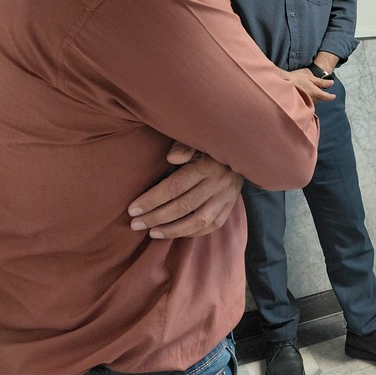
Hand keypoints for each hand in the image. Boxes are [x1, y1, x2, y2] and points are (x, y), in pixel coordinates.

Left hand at [128, 141, 243, 238]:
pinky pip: (211, 226)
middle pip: (183, 207)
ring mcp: (225, 198)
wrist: (242, 153)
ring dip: (172, 230)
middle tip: (135, 224)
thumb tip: (171, 157)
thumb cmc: (209, 147)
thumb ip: (183, 147)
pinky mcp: (229, 207)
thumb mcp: (196, 141)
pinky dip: (192, 232)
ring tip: (152, 232)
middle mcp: (217, 184)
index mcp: (206, 166)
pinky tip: (175, 233)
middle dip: (155, 217)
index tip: (133, 210)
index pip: (175, 187)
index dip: (152, 200)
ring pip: (198, 221)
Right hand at [282, 67, 334, 102]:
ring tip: (313, 91)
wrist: (284, 82)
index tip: (334, 96)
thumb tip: (332, 83)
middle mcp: (311, 98)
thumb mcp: (311, 78)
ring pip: (315, 101)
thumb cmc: (297, 78)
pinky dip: (310, 99)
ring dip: (316, 98)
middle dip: (323, 96)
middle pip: (321, 99)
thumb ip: (322, 82)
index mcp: (315, 92)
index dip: (331, 96)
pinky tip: (306, 95)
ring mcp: (305, 101)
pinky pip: (308, 102)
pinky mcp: (301, 102)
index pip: (326, 97)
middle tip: (322, 91)